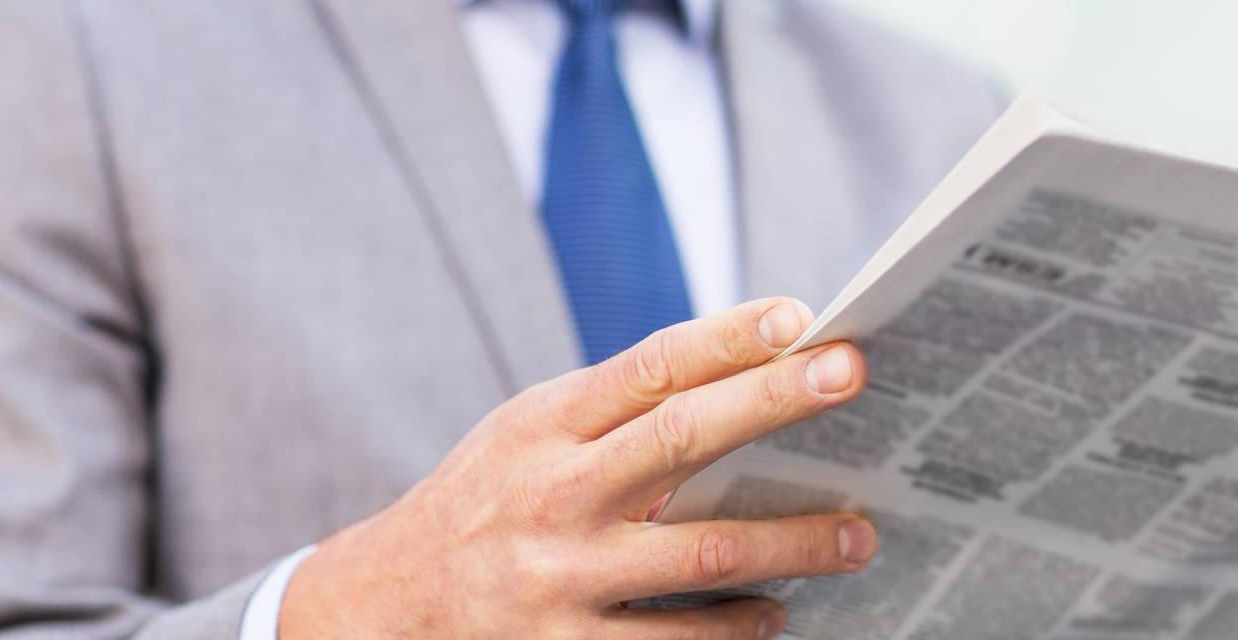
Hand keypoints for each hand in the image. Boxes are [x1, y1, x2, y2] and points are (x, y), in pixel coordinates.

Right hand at [278, 298, 873, 638]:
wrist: (380, 608)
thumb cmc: (483, 503)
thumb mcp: (525, 435)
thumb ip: (615, 411)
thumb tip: (747, 373)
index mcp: (544, 425)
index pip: (649, 367)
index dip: (727, 337)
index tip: (800, 316)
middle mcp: (552, 495)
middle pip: (684, 439)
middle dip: (776, 400)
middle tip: (853, 374)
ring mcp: (559, 577)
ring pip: (701, 556)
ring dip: (792, 544)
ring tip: (857, 536)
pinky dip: (736, 629)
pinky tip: (774, 616)